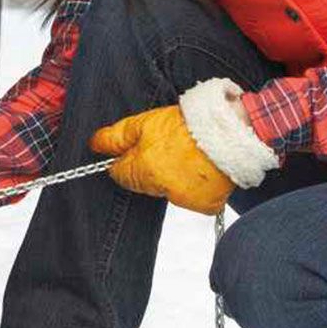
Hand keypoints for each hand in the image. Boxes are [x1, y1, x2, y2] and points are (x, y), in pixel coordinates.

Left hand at [88, 103, 235, 214]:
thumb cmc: (190, 124)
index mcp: (142, 169)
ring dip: (172, 177)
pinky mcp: (205, 205)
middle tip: (170, 145)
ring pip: (168, 190)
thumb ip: (116, 136)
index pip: (119, 173)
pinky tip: (203, 168)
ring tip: (189, 154)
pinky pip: (193, 198)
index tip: (141, 147)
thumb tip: (94, 145)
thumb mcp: (145, 122)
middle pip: (143, 183)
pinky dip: (196, 187)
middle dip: (150, 167)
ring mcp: (184, 199)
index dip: (126, 158)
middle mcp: (160, 189)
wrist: (232, 131)